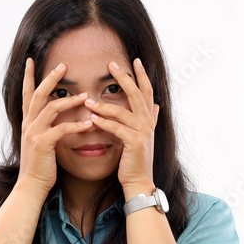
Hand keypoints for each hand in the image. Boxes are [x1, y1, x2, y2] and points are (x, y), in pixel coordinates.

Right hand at [18, 59, 94, 194]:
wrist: (31, 186)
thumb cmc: (40, 166)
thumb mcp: (40, 143)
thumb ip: (46, 129)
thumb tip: (55, 120)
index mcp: (27, 122)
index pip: (27, 94)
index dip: (29, 77)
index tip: (31, 61)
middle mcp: (28, 124)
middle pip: (39, 94)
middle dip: (51, 78)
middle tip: (63, 66)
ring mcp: (34, 133)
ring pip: (51, 107)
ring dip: (70, 100)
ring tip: (86, 96)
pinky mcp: (43, 144)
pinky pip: (61, 129)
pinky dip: (76, 125)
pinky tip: (89, 124)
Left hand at [83, 58, 159, 191]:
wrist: (139, 182)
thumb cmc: (136, 161)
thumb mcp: (143, 137)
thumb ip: (149, 120)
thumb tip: (156, 105)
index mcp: (149, 120)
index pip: (147, 92)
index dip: (142, 76)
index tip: (135, 61)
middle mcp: (148, 123)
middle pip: (137, 94)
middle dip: (125, 78)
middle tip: (112, 64)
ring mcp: (143, 133)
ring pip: (122, 111)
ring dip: (103, 105)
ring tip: (87, 100)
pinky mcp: (134, 143)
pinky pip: (117, 128)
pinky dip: (104, 122)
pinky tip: (92, 118)